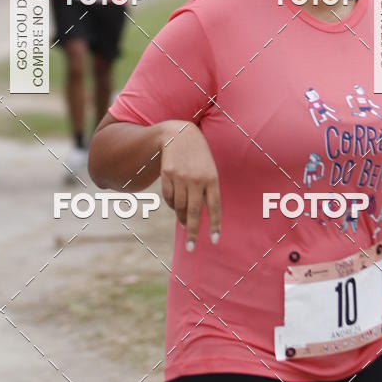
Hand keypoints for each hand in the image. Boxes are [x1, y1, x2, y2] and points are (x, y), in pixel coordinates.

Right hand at [159, 121, 220, 250]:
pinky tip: (175, 204)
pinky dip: (171, 205)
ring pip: (179, 206)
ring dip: (181, 218)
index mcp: (212, 178)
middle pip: (194, 211)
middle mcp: (196, 179)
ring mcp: (180, 176)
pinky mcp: (167, 174)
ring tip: (184, 223)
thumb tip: (196, 217)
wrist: (180, 134)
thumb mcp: (209, 170)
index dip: (215, 225)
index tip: (215, 240)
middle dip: (193, 232)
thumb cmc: (199, 157)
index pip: (215, 206)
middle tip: (191, 248)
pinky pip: (168, 198)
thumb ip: (207, 191)